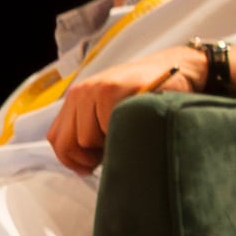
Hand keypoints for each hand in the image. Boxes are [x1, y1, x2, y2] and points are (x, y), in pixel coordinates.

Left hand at [48, 52, 215, 173]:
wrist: (177, 68)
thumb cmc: (147, 96)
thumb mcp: (111, 111)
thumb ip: (92, 130)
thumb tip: (82, 166)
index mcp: (76, 100)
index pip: (57, 139)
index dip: (73, 161)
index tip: (92, 166)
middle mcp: (80, 92)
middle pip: (67, 143)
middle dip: (90, 157)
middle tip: (114, 150)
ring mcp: (94, 89)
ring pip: (86, 139)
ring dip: (108, 145)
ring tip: (128, 132)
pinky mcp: (112, 89)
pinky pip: (107, 128)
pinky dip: (122, 134)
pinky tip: (137, 123)